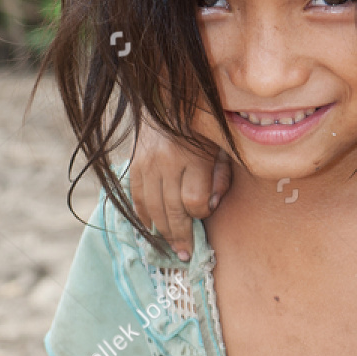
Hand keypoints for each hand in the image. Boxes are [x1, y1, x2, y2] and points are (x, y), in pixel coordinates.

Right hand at [129, 125, 231, 260]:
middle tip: (185, 255)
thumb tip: (210, 207)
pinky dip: (144, 215)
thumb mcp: (222, 148)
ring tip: (171, 247)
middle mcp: (167, 161)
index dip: (201, 213)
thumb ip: (221, 177)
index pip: (194, 200)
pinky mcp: (134, 164)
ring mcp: (147, 163)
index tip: (204, 214)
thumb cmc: (203, 129)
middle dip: (180, 236)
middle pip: (172, 210)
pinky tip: (152, 228)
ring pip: (152, 208)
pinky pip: (137, 197)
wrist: (168, 101)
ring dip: (162, 232)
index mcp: (194, 156)